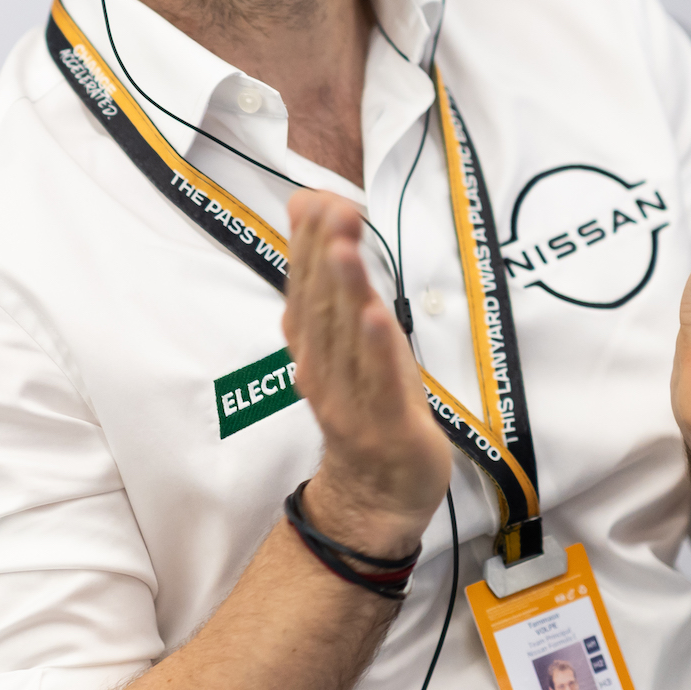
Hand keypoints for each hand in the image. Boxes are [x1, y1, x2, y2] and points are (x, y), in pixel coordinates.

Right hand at [281, 190, 451, 555]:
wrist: (375, 493)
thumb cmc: (366, 402)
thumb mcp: (346, 334)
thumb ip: (327, 275)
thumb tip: (308, 205)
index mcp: (311, 345)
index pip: (303, 285)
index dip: (307, 240)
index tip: (315, 197)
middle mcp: (320, 367)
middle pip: (320, 304)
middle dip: (323, 252)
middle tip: (331, 207)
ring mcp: (349, 399)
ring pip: (344, 338)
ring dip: (343, 289)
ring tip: (343, 246)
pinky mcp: (386, 425)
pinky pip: (379, 382)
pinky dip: (375, 348)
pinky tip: (375, 314)